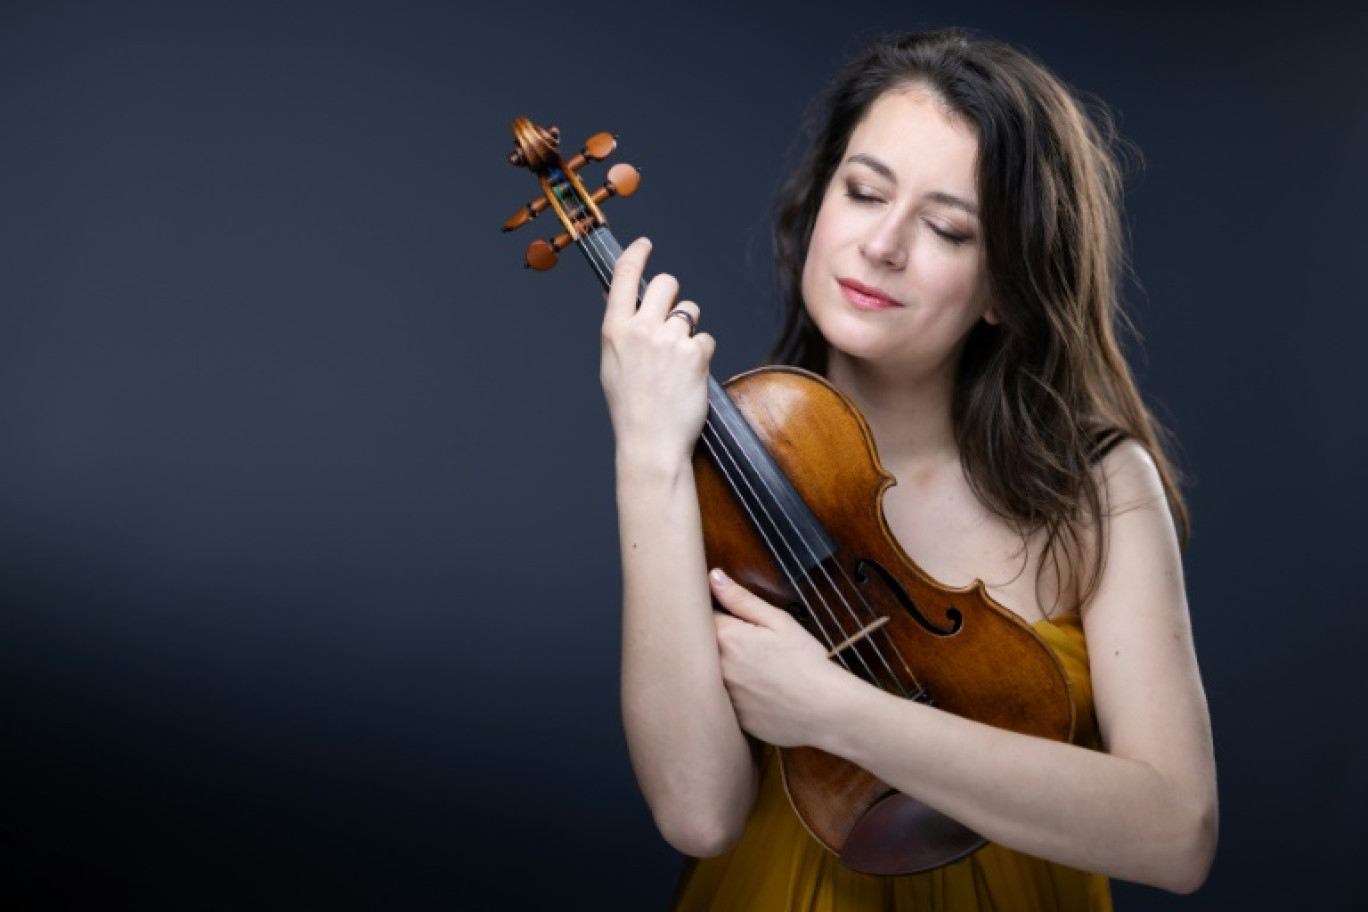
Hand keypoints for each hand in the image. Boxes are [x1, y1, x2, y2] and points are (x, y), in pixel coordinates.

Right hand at [600, 238, 715, 465]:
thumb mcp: (612, 364)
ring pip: (690, 311)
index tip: (645, 244)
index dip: (637, 254)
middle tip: (672, 316)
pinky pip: (705, 338)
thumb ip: (621, 330)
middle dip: (673, 294)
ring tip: (677, 362)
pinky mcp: (696, 353)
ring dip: (688, 329)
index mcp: (614, 330)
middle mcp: (641, 328)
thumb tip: (624, 300)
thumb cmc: (631, 408)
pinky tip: (689, 377)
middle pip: (667, 284)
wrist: (650, 442)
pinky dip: (701, 355)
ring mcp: (669, 339)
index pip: (624, 275)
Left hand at [710, 569, 855, 746]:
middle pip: (699, 647)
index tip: (727, 616)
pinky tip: (756, 692)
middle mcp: (716, 668)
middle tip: (744, 644)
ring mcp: (721, 696)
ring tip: (753, 668)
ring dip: (720, 667)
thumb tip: (713, 577)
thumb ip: (741, 599)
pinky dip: (733, 693)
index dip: (714, 613)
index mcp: (726, 638)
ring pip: (708, 674)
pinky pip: (722, 700)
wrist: (826, 709)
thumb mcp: (778, 622)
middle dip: (714, 640)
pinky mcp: (730, 718)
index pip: (701, 616)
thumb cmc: (806, 662)